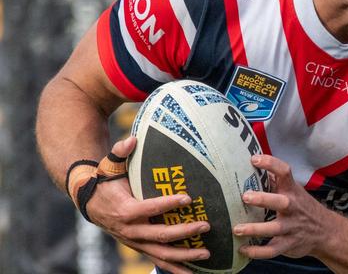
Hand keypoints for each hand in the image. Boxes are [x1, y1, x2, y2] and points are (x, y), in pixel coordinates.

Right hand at [85, 137, 210, 273]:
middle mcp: (130, 230)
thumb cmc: (105, 180)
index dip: (168, 204)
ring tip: (206, 254)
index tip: (187, 197)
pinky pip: (158, 260)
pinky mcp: (139, 248)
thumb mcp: (110, 165)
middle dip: (184, 232)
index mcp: (125, 209)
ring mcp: (135, 242)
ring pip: (161, 254)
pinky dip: (175, 268)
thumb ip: (120, 152)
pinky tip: (193, 273)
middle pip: (159, 235)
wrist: (90, 202)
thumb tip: (132, 139)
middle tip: (205, 225)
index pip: (149, 208)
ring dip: (184, 256)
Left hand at [233, 154, 332, 259]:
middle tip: (245, 197)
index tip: (254, 159)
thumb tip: (252, 164)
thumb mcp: (293, 191)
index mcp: (292, 190)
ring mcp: (291, 227)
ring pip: (274, 229)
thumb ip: (275, 181)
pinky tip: (243, 250)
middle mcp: (292, 207)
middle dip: (263, 199)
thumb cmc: (301, 206)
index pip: (284, 172)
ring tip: (236, 229)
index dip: (270, 164)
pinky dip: (257, 252)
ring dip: (255, 229)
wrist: (325, 231)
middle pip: (280, 202)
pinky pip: (272, 250)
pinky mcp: (289, 244)